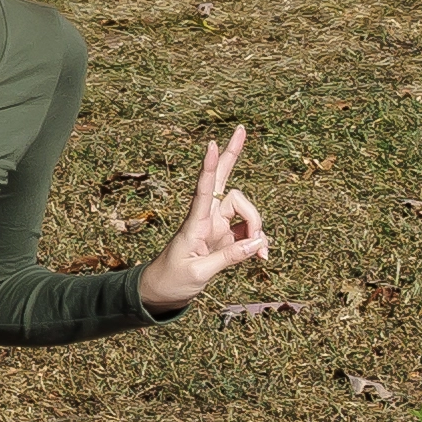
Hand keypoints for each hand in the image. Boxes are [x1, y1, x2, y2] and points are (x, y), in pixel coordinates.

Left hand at [137, 125, 270, 312]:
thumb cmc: (172, 280)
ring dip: (258, 228)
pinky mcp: (225, 236)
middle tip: (241, 129)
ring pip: (247, 211)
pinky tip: (261, 257)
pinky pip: (250, 231)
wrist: (160, 292)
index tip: (210, 144)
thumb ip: (229, 258)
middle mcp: (207, 218)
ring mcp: (217, 225)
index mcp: (194, 224)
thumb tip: (258, 243)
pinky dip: (258, 243)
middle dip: (232, 156)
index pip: (203, 189)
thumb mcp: (199, 274)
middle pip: (222, 180)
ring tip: (260, 255)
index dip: (208, 167)